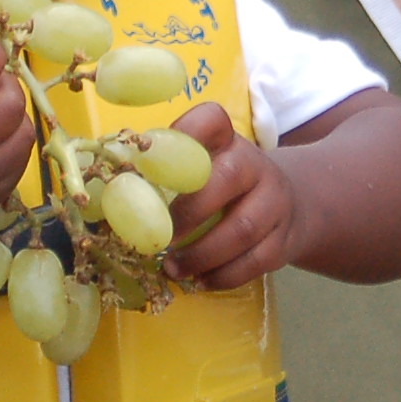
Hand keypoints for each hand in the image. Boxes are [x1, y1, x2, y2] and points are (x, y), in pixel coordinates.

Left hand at [160, 103, 306, 290]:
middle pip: (226, 180)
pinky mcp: (283, 239)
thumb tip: (112, 198)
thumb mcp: (205, 168)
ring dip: (201, 255)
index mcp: (227, 142)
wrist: (288, 208)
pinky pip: (255, 262)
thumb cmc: (225, 188)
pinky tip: (199, 281)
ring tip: (172, 268)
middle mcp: (254, 166)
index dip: (187, 131)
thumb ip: (168, 174)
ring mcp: (274, 202)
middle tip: (156, 238)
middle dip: (187, 213)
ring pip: (242, 230)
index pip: (212, 120)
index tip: (153, 152)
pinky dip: (222, 276)